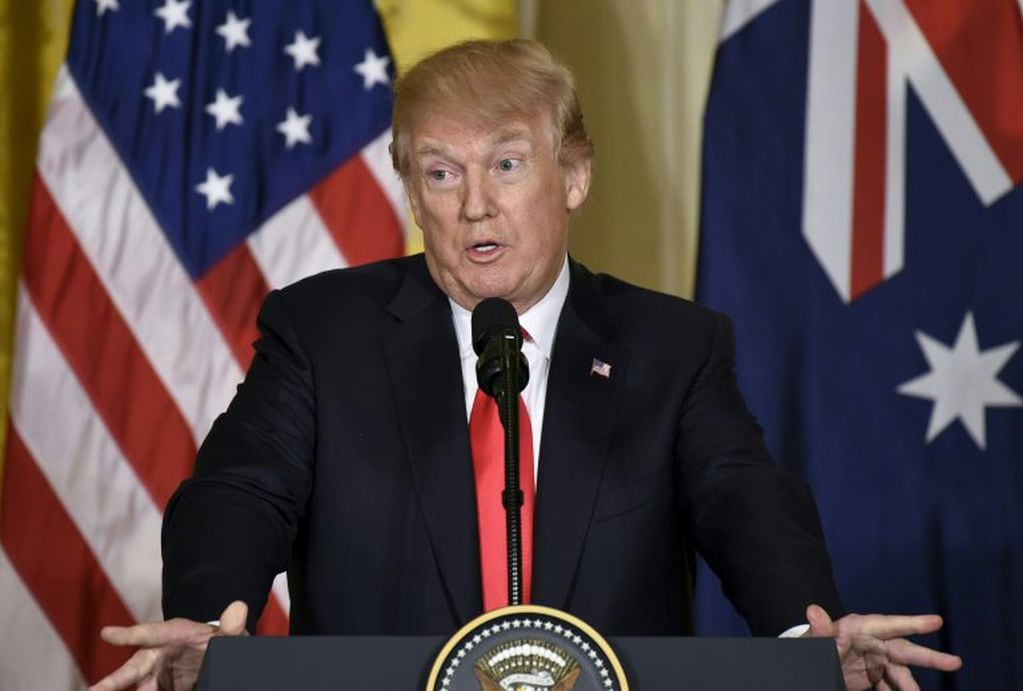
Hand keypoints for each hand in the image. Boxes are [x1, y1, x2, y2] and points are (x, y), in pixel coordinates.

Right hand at [88, 600, 248, 690]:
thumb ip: (232, 626)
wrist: (220, 653)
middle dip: (112, 682)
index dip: (129, 634)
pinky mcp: (160, 687)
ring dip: (120, 690)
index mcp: (174, 633)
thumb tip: (240, 606)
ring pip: (140, 688)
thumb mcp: (230, 634)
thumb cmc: (224, 639)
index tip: (106, 634)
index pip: (151, 632)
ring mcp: (157, 674)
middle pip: (133, 669)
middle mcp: (159, 653)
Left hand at [805, 604, 961, 689]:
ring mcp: (873, 660)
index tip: (937, 621)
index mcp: (857, 628)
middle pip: (902, 650)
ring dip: (910, 688)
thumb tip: (813, 610)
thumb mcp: (814, 642)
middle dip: (928, 657)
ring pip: (900, 674)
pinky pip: (890, 687)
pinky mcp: (872, 677)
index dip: (911, 622)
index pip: (887, 624)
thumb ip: (818, 631)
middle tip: (955, 663)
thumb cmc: (809, 648)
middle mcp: (870, 642)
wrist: (807, 668)